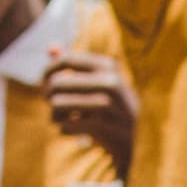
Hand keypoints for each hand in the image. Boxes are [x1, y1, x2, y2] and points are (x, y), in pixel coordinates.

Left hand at [43, 46, 136, 174]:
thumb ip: (75, 63)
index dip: (47, 72)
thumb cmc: (113, 105)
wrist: (141, 137)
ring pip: (57, 104)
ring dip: (54, 115)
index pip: (64, 60)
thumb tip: (50, 49)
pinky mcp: (103, 127)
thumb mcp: (100, 79)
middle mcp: (109, 81)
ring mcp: (108, 105)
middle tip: (53, 104)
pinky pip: (65, 126)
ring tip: (61, 119)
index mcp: (107, 65)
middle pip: (57, 83)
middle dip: (48, 95)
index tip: (45, 84)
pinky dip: (64, 129)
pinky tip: (73, 130)